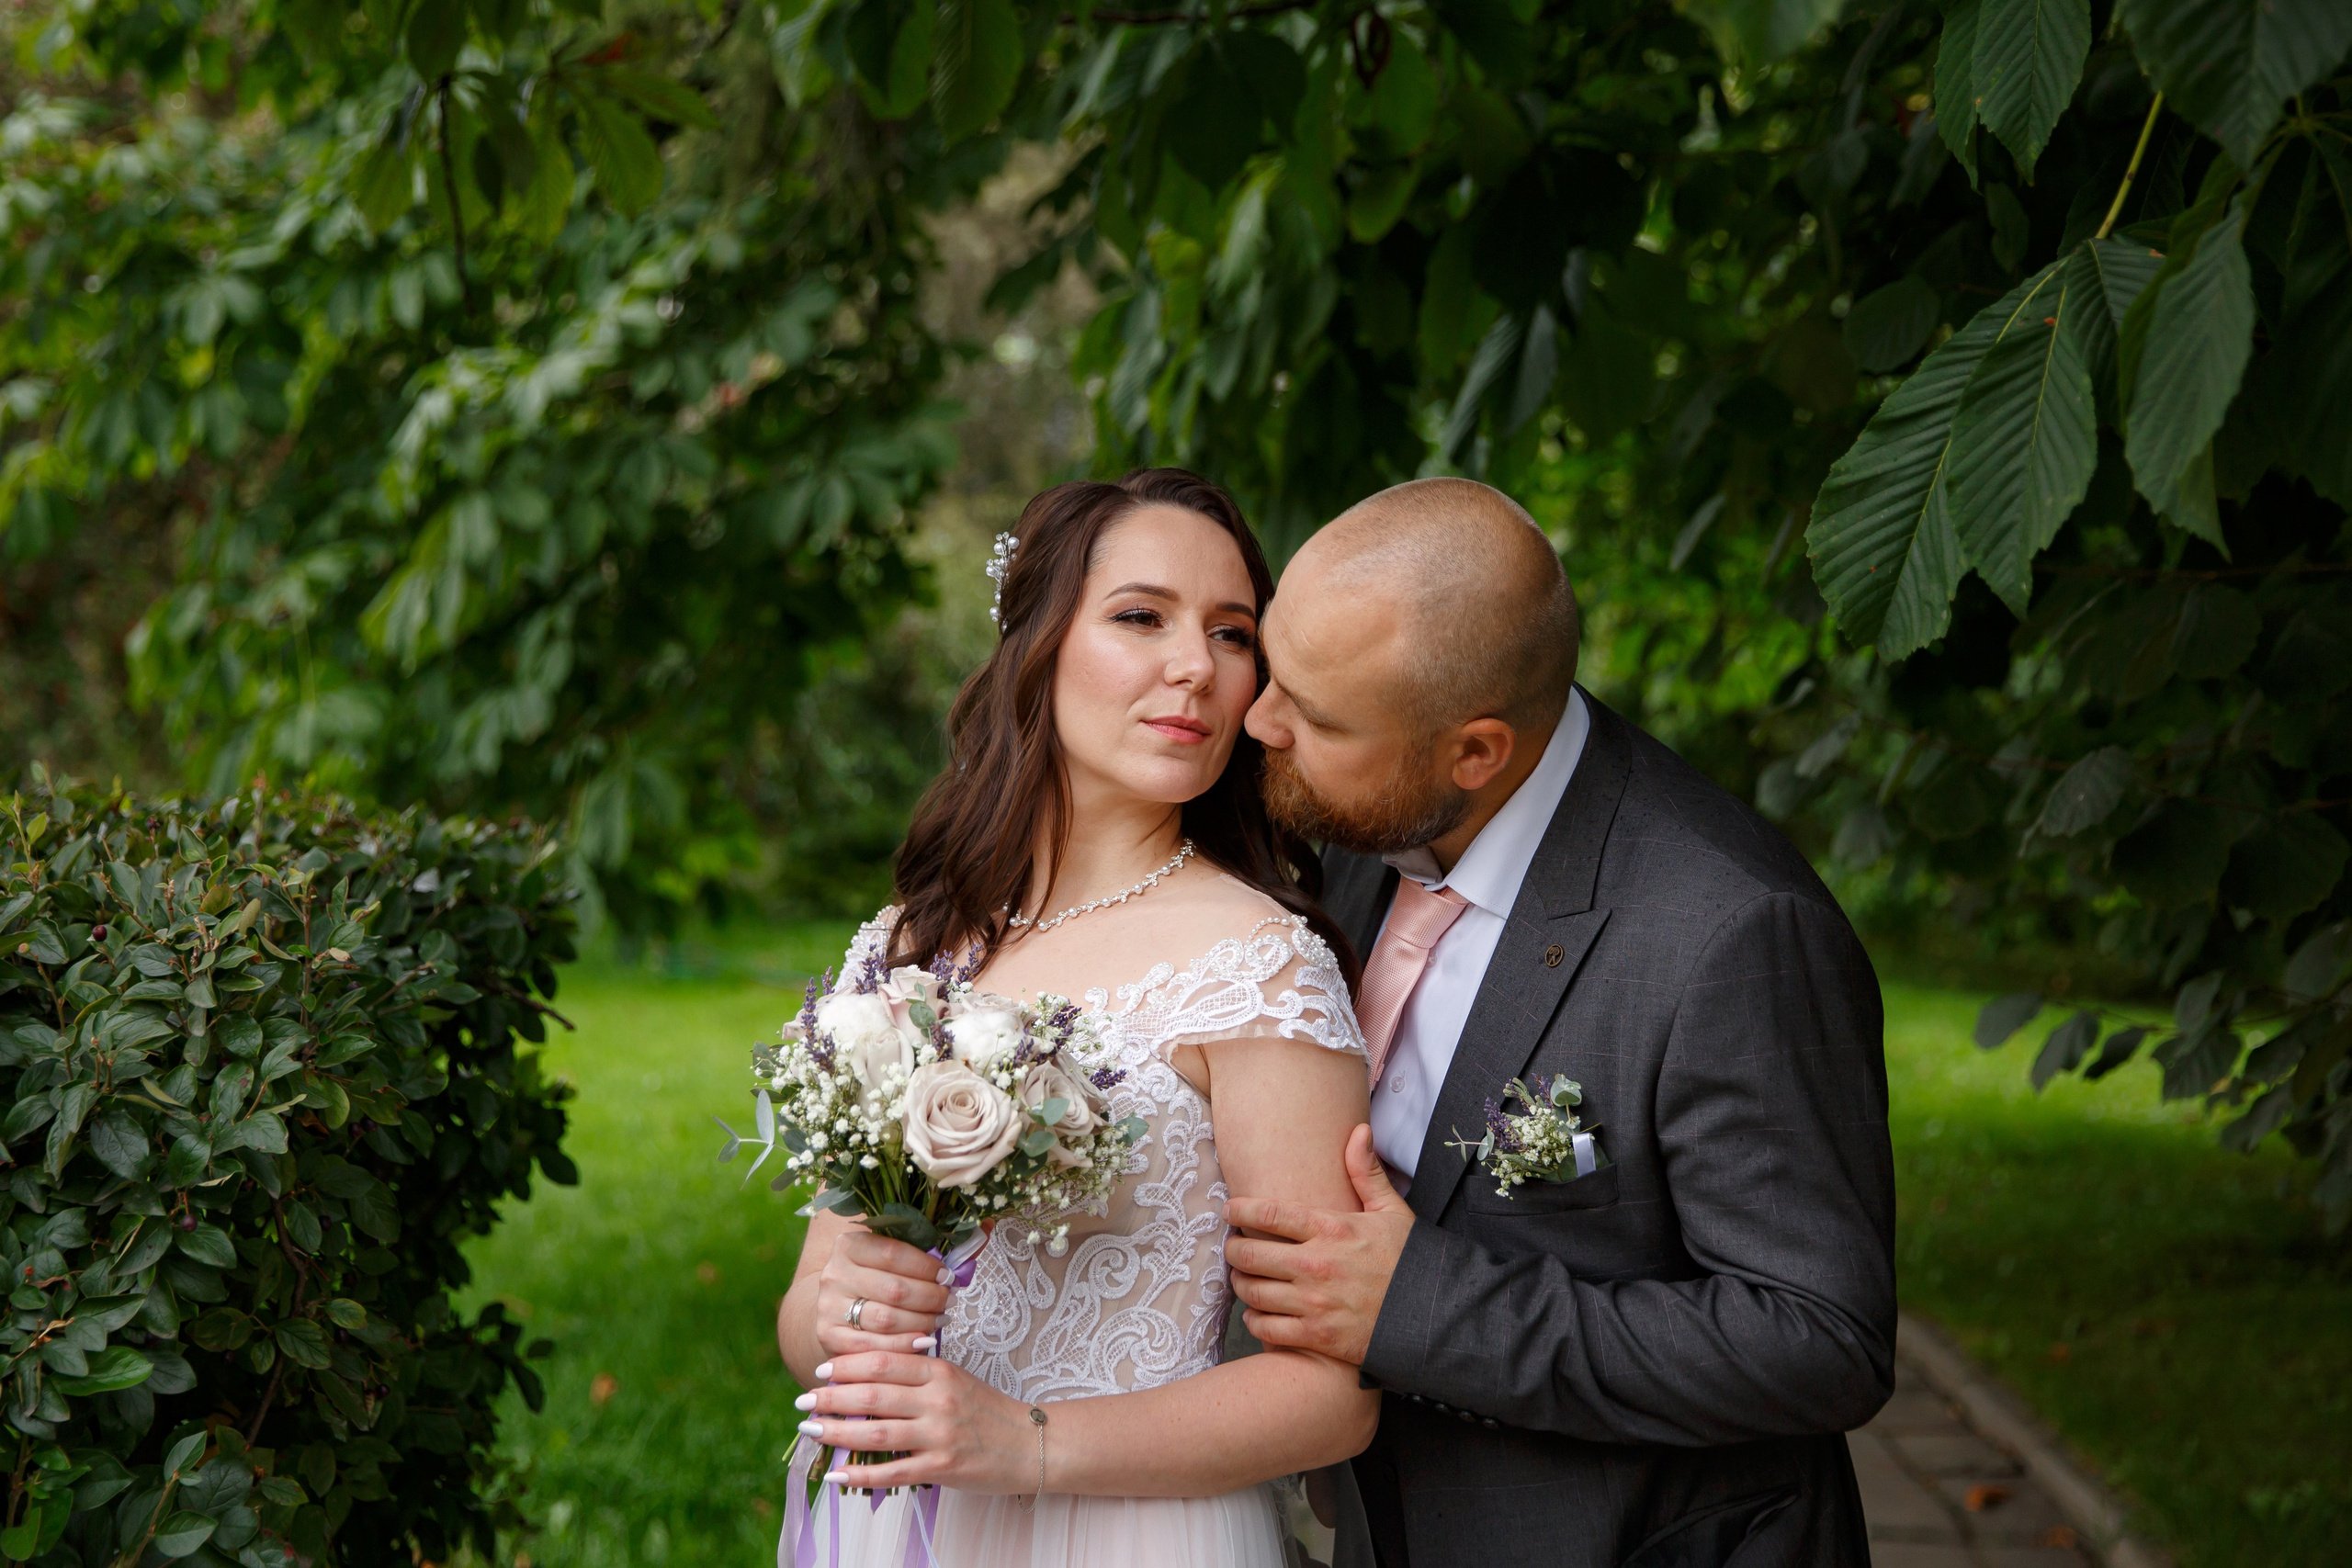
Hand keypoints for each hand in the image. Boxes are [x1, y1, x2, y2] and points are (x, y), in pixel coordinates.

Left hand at [796, 1352, 1037, 1492]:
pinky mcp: (942, 1467)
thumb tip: (868, 1376)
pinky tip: (837, 1474)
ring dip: (838, 1431)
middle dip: (832, 1397)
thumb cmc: (988, 1411)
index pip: (884, 1361)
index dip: (847, 1365)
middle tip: (803, 1401)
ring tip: (812, 1430)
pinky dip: (861, 1474)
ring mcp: (940, 1434)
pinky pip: (893, 1472)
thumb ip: (919, 1375)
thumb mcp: (957, 1380)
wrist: (1032, 1443)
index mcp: (940, 1371)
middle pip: (873, 1393)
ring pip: (877, 1431)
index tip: (820, 1371)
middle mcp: (938, 1399)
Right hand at [814, 1230, 951, 1359]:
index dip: (926, 1267)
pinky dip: (904, 1345)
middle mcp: (834, 1274)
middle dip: (930, 1297)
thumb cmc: (875, 1279)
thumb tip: (969, 1250)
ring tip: (940, 1319)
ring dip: (922, 1322)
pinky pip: (874, 1346)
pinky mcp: (829, 1337)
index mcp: (848, 1244)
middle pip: (894, 1289)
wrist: (837, 1307)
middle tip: (949, 1301)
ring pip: (886, 1319)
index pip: (894, 1254)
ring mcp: (828, 1307)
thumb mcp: (890, 1258)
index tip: (947, 1277)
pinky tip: (924, 1341)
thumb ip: (921, 1253)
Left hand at [1224, 1124, 1413, 1365]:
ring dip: (1241, 1284)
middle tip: (1234, 1247)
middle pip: (1249, 1254)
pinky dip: (1255, 1320)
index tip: (1229, 1210)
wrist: (1435, 1318)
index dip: (1240, 1210)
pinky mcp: (1317, 1336)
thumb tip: (1359, 1130)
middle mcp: (1317, 1265)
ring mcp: (1314, 1303)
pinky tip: (1258, 1313)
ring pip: (1252, 1292)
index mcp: (1332, 1229)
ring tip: (1244, 1278)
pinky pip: (1266, 1328)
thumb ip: (1366, 1172)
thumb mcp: (1393, 1211)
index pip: (1268, 1213)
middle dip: (1234, 1249)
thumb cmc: (1411, 1262)